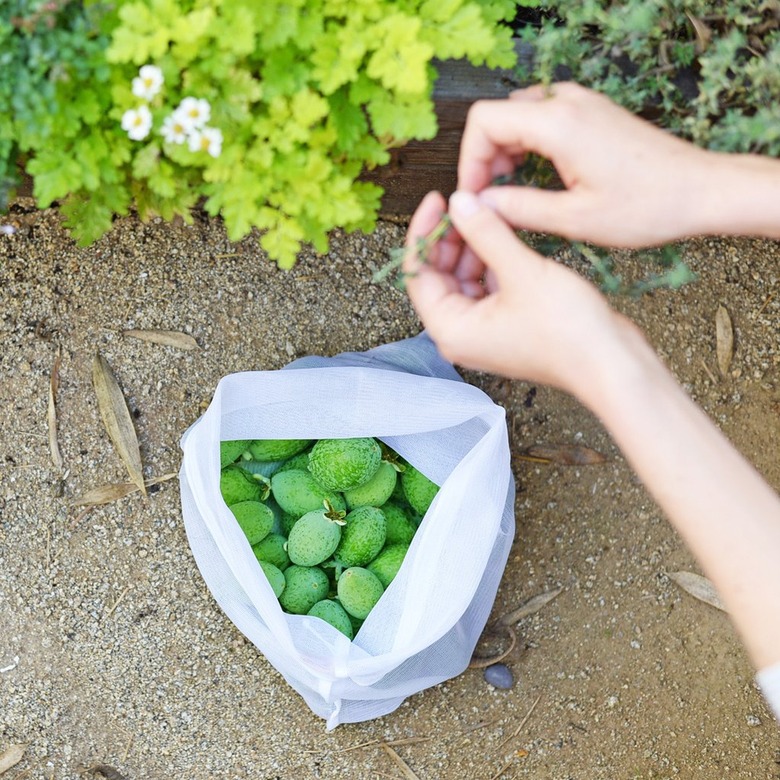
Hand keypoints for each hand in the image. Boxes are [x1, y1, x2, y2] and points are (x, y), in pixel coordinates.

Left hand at [403, 189, 636, 394]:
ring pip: (464, 280)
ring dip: (473, 248)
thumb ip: (486, 233)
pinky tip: (505, 236)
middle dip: (451, 238)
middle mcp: (460, 335)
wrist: (610, 364)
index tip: (437, 199)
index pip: (418, 274)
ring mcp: (483, 333)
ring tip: (490, 214)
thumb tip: (459, 202)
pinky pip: (486, 288)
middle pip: (438, 277)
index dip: (424, 233)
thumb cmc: (568, 329)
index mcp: (450, 329)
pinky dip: (491, 262)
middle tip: (468, 202)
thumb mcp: (522, 271)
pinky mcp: (505, 327)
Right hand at [458, 82, 713, 246]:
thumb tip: (478, 206)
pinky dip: (526, 145)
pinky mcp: (592, 112)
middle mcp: (567, 103)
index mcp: (559, 124)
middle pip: (497, 116)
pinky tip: (532, 177)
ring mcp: (582, 103)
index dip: (469, 160)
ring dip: (504, 152)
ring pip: (518, 116)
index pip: (484, 122)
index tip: (473, 196)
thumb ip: (517, 210)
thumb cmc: (646, 207)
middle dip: (484, 159)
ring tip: (508, 193)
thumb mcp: (574, 220)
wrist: (701, 190)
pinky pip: (542, 118)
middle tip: (488, 200)